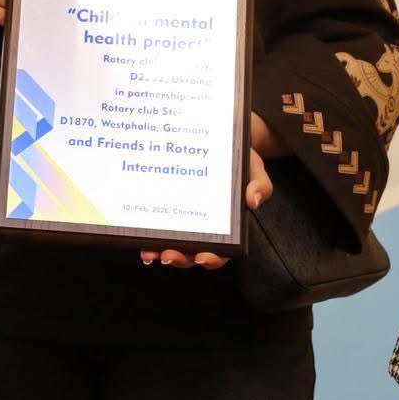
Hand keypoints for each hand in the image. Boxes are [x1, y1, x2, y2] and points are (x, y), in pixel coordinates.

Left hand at [139, 126, 273, 269]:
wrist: (222, 141)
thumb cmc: (241, 160)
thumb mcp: (255, 169)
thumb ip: (260, 184)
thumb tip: (254, 200)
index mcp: (227, 226)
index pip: (221, 250)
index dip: (212, 258)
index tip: (204, 256)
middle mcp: (204, 227)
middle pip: (192, 253)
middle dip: (180, 258)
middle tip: (168, 256)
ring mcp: (184, 219)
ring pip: (172, 243)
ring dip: (159, 251)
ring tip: (148, 252)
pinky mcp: (167, 206)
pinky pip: (156, 224)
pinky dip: (148, 233)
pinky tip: (138, 235)